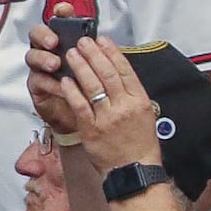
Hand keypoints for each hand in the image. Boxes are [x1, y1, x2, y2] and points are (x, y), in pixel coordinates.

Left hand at [31, 35, 163, 169]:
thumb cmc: (140, 144)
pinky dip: (72, 91)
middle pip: (107, 74)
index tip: (102, 40)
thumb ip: (131, 95)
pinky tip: (65, 80)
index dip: (112, 53)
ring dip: (80, 67)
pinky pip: (80, 106)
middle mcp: (125, 107)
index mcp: (140, 102)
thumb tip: (117, 74)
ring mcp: (107, 118)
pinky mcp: (91, 129)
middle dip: (93, 54)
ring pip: (92, 86)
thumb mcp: (145, 115)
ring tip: (71, 54)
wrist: (133, 171)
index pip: (125, 71)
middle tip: (82, 41)